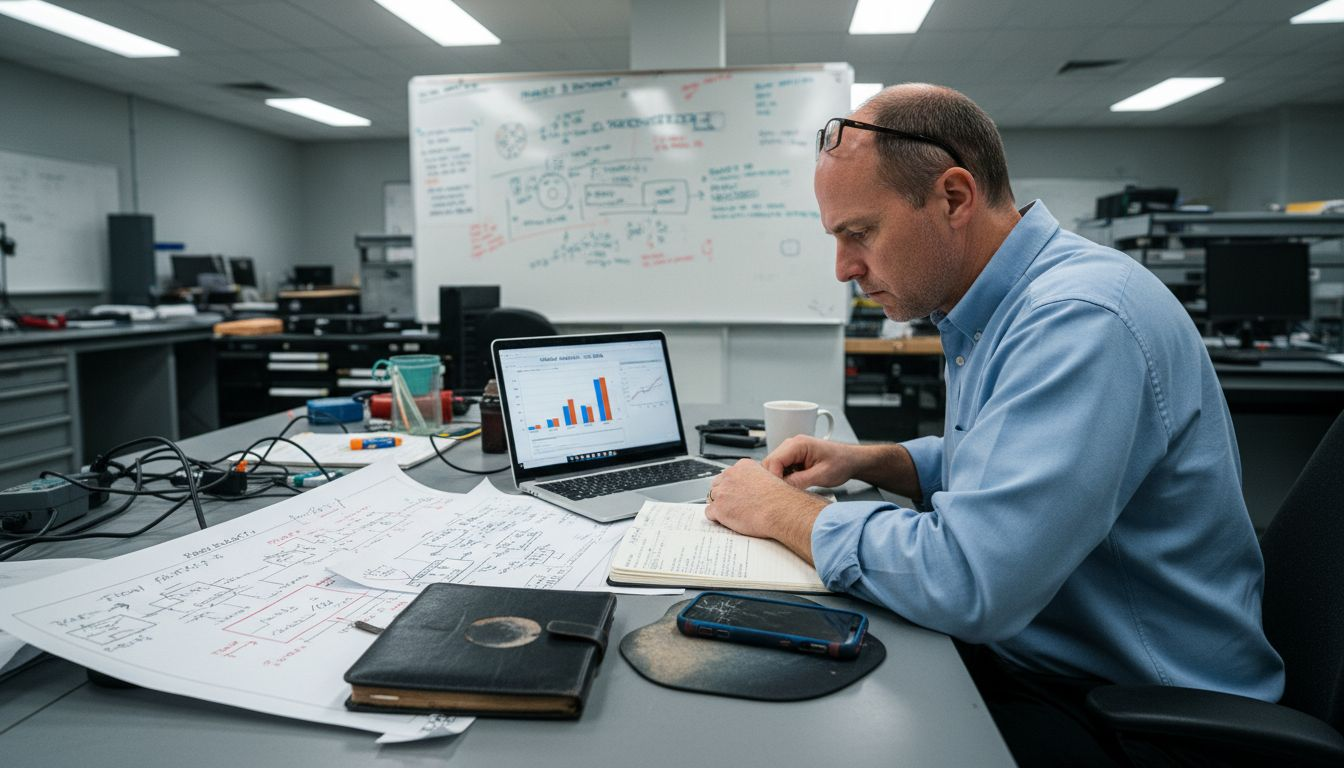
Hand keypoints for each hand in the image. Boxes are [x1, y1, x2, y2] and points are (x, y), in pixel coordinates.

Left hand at [705, 459, 827, 562]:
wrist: (780, 510)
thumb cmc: (780, 498)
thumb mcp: (769, 478)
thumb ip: (755, 479)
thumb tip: (751, 488)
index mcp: (743, 466)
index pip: (729, 474)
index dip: (732, 486)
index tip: (736, 493)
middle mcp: (730, 476)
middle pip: (718, 484)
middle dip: (724, 494)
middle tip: (733, 504)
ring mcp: (723, 492)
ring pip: (713, 498)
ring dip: (720, 506)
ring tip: (732, 513)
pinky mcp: (719, 508)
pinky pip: (709, 513)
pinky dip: (717, 518)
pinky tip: (728, 520)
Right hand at [762, 436, 864, 489]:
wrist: (852, 460)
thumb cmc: (841, 463)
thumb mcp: (822, 475)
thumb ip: (800, 481)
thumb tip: (782, 489)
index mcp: (798, 444)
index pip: (773, 461)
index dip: (773, 478)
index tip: (778, 493)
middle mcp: (791, 444)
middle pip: (769, 463)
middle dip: (773, 480)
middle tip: (782, 494)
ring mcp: (791, 451)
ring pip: (773, 467)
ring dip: (778, 480)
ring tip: (789, 491)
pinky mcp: (793, 458)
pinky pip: (780, 469)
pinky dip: (783, 479)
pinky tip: (792, 486)